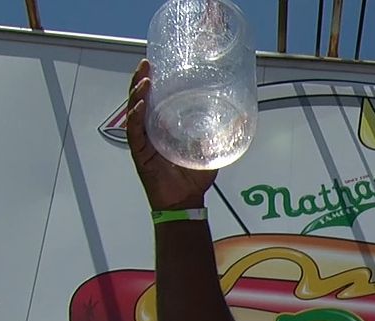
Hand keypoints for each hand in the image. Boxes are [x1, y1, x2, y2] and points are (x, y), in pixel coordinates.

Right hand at [126, 59, 216, 210]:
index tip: (155, 63)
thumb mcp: (210, 151)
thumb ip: (220, 135)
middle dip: (141, 80)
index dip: (152, 82)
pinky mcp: (140, 154)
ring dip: (137, 95)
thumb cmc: (193, 179)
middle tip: (145, 63)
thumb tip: (240, 119)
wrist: (185, 202)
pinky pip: (134, 133)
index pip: (154, 99)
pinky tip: (139, 105)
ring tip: (144, 80)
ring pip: (134, 112)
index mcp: (163, 127)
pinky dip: (135, 118)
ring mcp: (143, 142)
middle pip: (140, 100)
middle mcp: (150, 131)